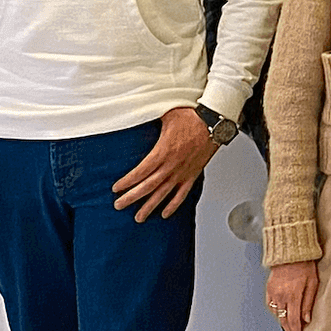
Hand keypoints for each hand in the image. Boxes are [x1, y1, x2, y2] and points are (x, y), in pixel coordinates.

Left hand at [113, 106, 216, 220]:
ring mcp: (183, 171)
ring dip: (150, 206)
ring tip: (139, 217)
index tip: (116, 189)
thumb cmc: (192, 116)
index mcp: (163, 151)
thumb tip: (133, 113)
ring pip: (164, 193)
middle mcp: (172, 165)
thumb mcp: (164, 114)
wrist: (215, 121)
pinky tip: (165, 213)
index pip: (141, 171)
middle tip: (119, 205)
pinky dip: (174, 205)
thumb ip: (148, 117)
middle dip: (132, 197)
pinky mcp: (193, 174)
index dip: (127, 182)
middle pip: (149, 186)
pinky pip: (182, 193)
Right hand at [265, 261, 318, 330]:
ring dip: (283, 321)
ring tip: (290, 326)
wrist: (291, 253)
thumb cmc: (305, 266)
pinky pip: (271, 305)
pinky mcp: (269, 289)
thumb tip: (306, 319)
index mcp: (293, 296)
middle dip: (289, 329)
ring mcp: (273, 293)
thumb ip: (308, 303)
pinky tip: (282, 314)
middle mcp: (281, 296)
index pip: (294, 320)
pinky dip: (276, 312)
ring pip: (276, 314)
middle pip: (283, 319)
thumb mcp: (313, 284)